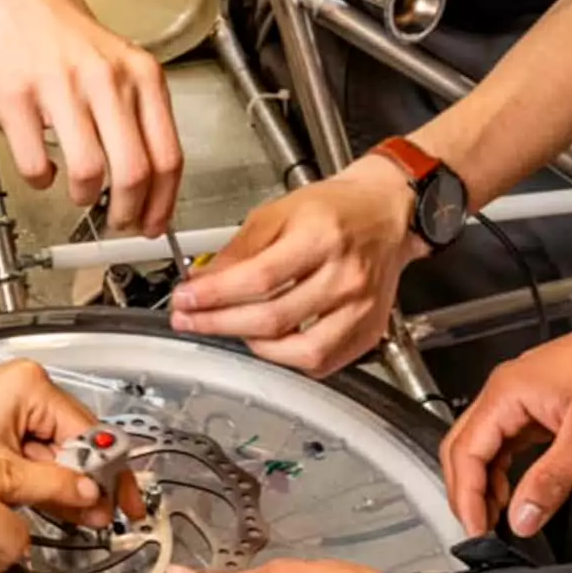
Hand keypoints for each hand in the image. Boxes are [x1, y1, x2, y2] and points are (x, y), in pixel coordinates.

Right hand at [0, 0, 182, 233]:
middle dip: (128, 212)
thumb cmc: (68, 35)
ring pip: (89, 170)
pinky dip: (41, 179)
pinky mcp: (18, 96)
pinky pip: (36, 161)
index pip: (168, 156)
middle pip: (134, 171)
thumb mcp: (123, 65)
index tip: (154, 224)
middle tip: (118, 222)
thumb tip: (153, 180)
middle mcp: (108, 81)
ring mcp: (62, 88)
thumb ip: (139, 114)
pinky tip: (43, 171)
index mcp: (142, 77)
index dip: (163, 203)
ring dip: (85, 197)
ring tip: (79, 194)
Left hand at [0, 358, 143, 521]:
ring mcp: (24, 404)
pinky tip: (62, 502)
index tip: (118, 501)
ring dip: (74, 484)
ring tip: (85, 514)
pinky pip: (45, 452)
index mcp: (33, 386)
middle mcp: (33, 388)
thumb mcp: (2, 471)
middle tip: (107, 513)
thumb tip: (95, 500)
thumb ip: (53, 487)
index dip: (105, 473)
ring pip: (64, 450)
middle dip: (92, 482)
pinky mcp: (12, 420)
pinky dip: (53, 479)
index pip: (88, 434)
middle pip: (80, 442)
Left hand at [169, 159, 422, 375]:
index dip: (215, 295)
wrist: (386, 212)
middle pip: (273, 318)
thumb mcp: (279, 211)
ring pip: (299, 351)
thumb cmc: (335, 209)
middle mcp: (346, 276)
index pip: (259, 277)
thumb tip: (203, 281)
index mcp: (322, 236)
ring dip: (252, 347)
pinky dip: (287, 359)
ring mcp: (361, 309)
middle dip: (220, 324)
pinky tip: (268, 342)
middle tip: (191, 320)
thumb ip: (240, 248)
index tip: (185, 300)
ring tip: (230, 329)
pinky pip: (322, 363)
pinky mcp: (368, 332)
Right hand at [440, 315, 571, 539]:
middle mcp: (505, 392)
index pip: (466, 451)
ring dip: (483, 484)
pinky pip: (505, 443)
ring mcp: (519, 399)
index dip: (466, 496)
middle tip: (480, 531)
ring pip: (483, 447)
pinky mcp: (536, 407)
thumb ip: (551, 480)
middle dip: (466, 492)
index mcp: (507, 392)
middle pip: (463, 448)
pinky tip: (512, 493)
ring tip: (495, 519)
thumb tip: (521, 519)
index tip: (477, 531)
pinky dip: (502, 471)